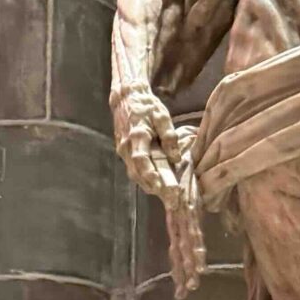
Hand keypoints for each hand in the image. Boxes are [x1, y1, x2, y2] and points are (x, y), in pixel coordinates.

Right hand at [113, 81, 191, 205]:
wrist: (125, 98)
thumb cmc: (147, 106)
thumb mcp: (162, 116)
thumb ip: (169, 136)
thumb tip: (175, 157)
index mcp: (137, 136)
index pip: (142, 160)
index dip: (150, 175)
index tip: (161, 187)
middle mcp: (126, 147)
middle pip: (138, 173)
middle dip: (154, 187)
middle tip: (171, 200)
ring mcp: (123, 151)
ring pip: (135, 174)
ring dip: (149, 186)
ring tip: (168, 196)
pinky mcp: (124, 153)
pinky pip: (134, 170)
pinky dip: (145, 179)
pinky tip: (158, 185)